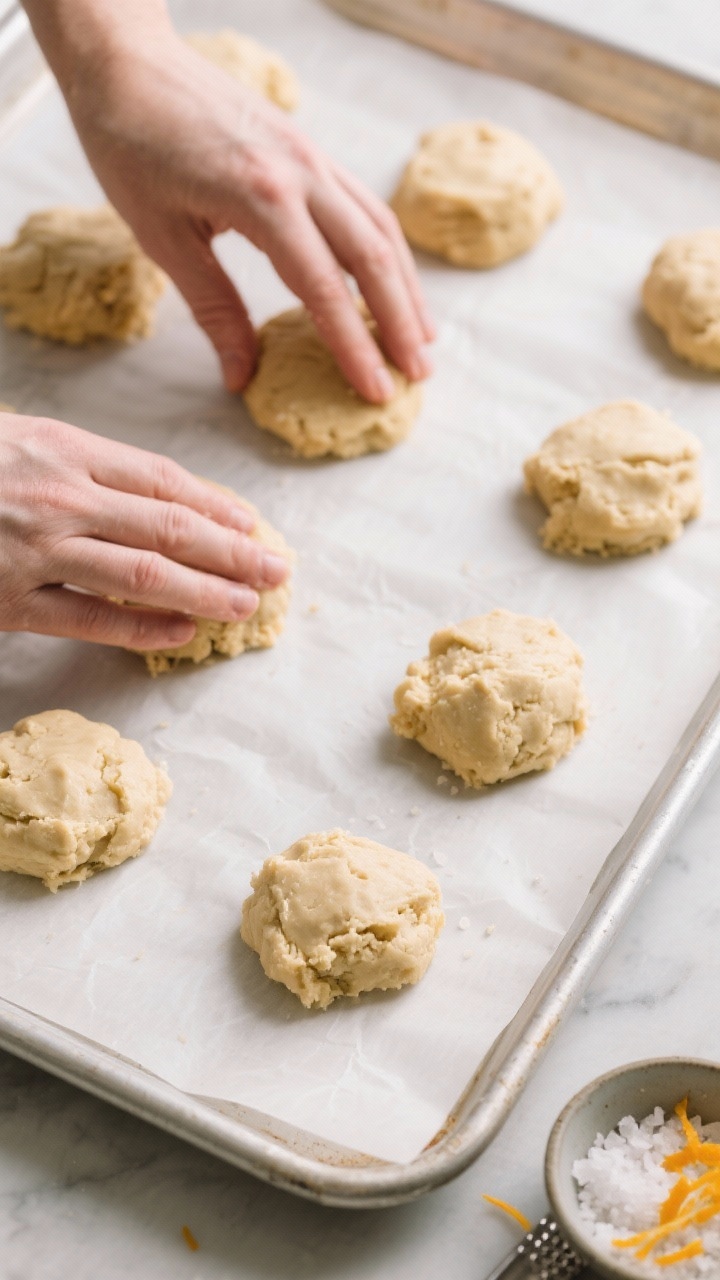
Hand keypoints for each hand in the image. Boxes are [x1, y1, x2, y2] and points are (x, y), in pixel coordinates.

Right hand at [0, 413, 287, 647]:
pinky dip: (143, 629)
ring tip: (246, 604)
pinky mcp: (13, 602)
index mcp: (65, 452)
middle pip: (169, 528)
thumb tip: (140, 488)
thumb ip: (73, 461)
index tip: (249, 525)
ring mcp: (38, 553)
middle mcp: (61, 501)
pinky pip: (91, 619)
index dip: (214, 506)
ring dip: (205, 592)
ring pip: (143, 576)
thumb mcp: (16, 436)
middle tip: (274, 570)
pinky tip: (183, 631)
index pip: (160, 481)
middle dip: (232, 553)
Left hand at [62, 25, 434, 402]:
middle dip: (400, 324)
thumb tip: (240, 376)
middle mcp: (301, 173)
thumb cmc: (131, 147)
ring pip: (380, 228)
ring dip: (407, 288)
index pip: (324, 289)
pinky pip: (364, 205)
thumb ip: (213, 309)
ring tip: (422, 340)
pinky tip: (393, 283)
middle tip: (418, 377)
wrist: (128, 63)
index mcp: (262, 197)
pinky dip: (386, 251)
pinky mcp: (310, 149)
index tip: (375, 391)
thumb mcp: (163, 238)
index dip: (354, 347)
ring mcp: (312, 155)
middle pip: (372, 258)